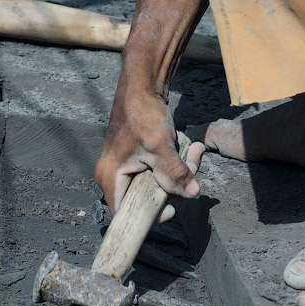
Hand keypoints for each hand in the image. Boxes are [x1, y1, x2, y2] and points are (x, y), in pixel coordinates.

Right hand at [94, 88, 204, 222]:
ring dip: (180, 175)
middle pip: (146, 202)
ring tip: (194, 152)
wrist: (142, 88)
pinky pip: (159, 176)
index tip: (171, 207)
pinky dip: (176, 167)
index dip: (149, 217)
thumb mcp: (161, 145)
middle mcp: (114, 177)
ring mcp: (126, 170)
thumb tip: (192, 193)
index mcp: (111, 177)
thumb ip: (175, 172)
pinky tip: (189, 149)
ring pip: (156, 188)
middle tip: (192, 169)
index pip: (125, 215)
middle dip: (173, 189)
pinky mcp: (137, 163)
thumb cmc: (143, 114)